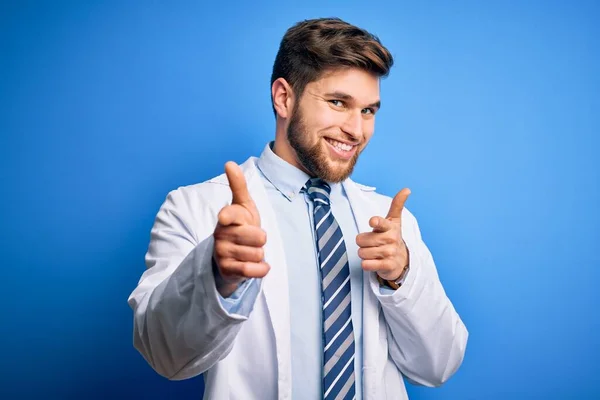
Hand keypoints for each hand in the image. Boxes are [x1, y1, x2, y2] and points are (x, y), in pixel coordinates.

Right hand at [213, 162, 269, 296]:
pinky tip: (256, 265)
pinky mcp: (227, 270)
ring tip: (250, 251)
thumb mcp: (243, 206)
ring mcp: (222, 253)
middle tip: (253, 239)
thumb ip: (238, 186)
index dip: (228, 216)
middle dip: (262, 239)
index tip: (224, 217)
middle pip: (258, 237)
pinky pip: (252, 270)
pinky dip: (261, 269)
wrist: (232, 256)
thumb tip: (229, 163)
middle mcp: (221, 234)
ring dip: (260, 254)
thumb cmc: (242, 226)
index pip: (229, 214)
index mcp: (226, 217)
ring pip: (257, 253)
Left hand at [356, 188, 410, 280]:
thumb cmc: (392, 237)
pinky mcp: (387, 266)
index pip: (381, 223)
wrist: (401, 260)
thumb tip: (407, 189)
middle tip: (372, 243)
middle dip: (363, 243)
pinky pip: (367, 264)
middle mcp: (391, 240)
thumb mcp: (394, 221)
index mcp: (390, 227)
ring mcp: (390, 253)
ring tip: (373, 252)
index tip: (373, 222)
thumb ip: (397, 205)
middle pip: (361, 240)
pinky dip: (366, 264)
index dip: (376, 222)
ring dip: (364, 254)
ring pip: (362, 252)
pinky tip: (374, 262)